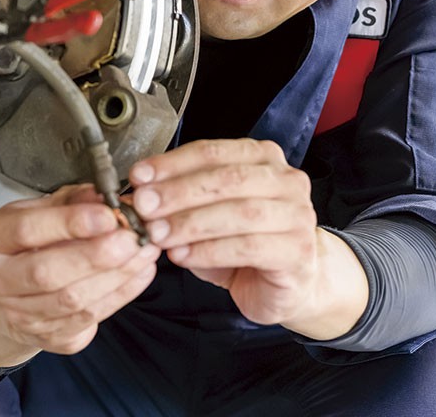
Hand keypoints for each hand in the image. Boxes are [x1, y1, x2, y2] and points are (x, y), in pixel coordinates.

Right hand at [0, 184, 160, 356]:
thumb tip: (107, 196)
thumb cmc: (29, 242)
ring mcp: (19, 314)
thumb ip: (72, 200)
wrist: (11, 293)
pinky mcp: (47, 337)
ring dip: (116, 275)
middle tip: (131, 238)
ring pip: (71, 300)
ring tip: (144, 251)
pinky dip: (121, 293)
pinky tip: (140, 272)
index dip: (69, 223)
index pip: (26, 230)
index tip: (108, 215)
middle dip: (95, 256)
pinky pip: (89, 317)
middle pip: (46, 272)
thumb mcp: (40, 209)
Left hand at [129, 139, 364, 337]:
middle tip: (144, 206)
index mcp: (262, 158)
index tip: (139, 177)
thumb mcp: (207, 214)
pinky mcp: (298, 251)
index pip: (213, 152)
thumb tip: (138, 193)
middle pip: (226, 179)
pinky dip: (209, 251)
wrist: (288, 285)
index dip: (172, 163)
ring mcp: (298, 215)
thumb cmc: (243, 244)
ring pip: (239, 212)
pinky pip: (249, 247)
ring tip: (158, 235)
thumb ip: (179, 200)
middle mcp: (285, 180)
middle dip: (178, 192)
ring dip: (191, 222)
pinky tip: (182, 256)